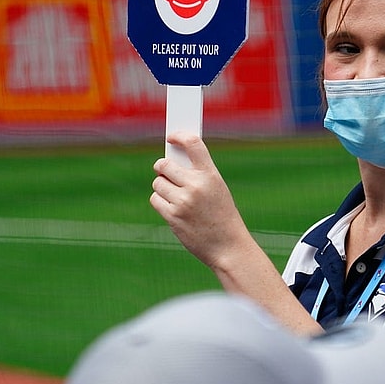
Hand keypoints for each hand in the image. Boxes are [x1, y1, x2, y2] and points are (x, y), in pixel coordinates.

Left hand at [150, 132, 251, 268]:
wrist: (228, 247)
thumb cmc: (223, 217)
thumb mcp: (218, 189)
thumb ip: (199, 174)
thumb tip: (173, 161)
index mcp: (211, 175)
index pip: (193, 144)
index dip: (179, 136)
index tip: (172, 137)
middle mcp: (196, 186)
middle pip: (165, 164)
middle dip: (163, 168)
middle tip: (166, 172)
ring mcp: (183, 201)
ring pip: (158, 183)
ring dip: (162, 188)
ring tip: (176, 196)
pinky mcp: (173, 216)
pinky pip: (156, 199)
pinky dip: (161, 202)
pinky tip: (173, 209)